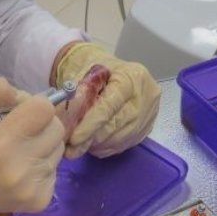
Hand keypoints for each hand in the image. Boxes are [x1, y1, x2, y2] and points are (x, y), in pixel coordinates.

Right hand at [0, 78, 64, 215]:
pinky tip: (22, 169)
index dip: (33, 105)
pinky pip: (55, 169)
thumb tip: (16, 90)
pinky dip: (42, 164)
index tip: (20, 113)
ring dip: (43, 144)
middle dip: (41, 124)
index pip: (44, 109)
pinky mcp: (42, 200)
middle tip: (21, 131)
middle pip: (56, 127)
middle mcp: (20, 170)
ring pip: (58, 148)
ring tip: (20, 151)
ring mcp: (33, 188)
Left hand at [54, 43, 159, 158]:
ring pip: (120, 138)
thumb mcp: (82, 73)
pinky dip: (105, 147)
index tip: (75, 138)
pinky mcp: (146, 128)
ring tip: (78, 144)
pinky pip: (124, 144)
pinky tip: (92, 143)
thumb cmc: (93, 68)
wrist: (107, 71)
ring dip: (97, 144)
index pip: (110, 105)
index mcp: (131, 76)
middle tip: (70, 147)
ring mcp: (148, 113)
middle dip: (91, 138)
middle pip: (117, 124)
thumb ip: (77, 95)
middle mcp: (146, 95)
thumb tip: (68, 122)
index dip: (91, 124)